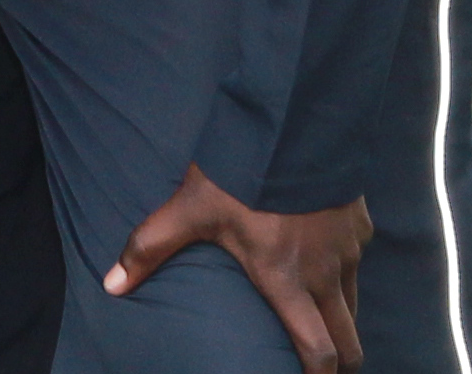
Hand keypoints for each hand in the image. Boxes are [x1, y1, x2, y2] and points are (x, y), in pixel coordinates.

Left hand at [107, 166, 366, 369]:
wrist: (294, 122)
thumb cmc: (242, 170)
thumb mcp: (190, 209)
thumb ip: (150, 247)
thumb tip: (112, 285)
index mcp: (286, 281)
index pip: (317, 352)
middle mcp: (325, 274)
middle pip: (348, 341)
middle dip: (339, 360)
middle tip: (319, 363)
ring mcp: (348, 251)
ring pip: (353, 304)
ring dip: (339, 317)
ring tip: (316, 318)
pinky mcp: (359, 225)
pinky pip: (356, 262)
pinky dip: (344, 273)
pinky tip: (322, 260)